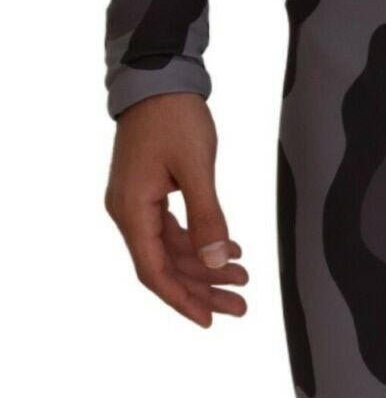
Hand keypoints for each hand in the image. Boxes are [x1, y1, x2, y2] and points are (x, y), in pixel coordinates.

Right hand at [105, 94, 248, 327]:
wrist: (158, 78)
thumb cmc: (173, 117)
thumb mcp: (196, 168)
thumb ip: (208, 217)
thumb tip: (218, 262)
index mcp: (132, 210)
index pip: (154, 271)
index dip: (182, 300)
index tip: (209, 320)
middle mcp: (129, 212)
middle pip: (166, 266)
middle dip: (203, 288)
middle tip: (240, 305)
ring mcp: (138, 203)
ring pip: (173, 250)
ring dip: (206, 267)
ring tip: (243, 279)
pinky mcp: (151, 193)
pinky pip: (175, 229)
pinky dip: (201, 242)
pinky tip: (230, 251)